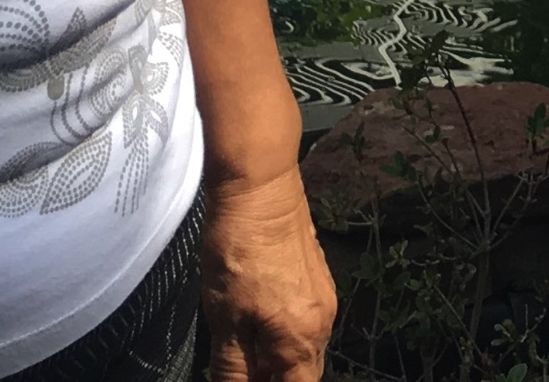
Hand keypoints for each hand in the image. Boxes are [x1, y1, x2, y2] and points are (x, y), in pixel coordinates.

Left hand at [197, 165, 336, 381]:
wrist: (261, 187)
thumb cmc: (238, 251)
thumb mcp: (224, 318)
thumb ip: (233, 367)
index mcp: (301, 339)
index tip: (247, 378)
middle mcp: (322, 322)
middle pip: (305, 373)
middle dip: (277, 379)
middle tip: (243, 371)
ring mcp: (324, 297)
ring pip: (306, 348)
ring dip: (281, 360)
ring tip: (246, 352)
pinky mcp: (318, 276)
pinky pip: (307, 322)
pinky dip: (286, 335)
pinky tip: (259, 322)